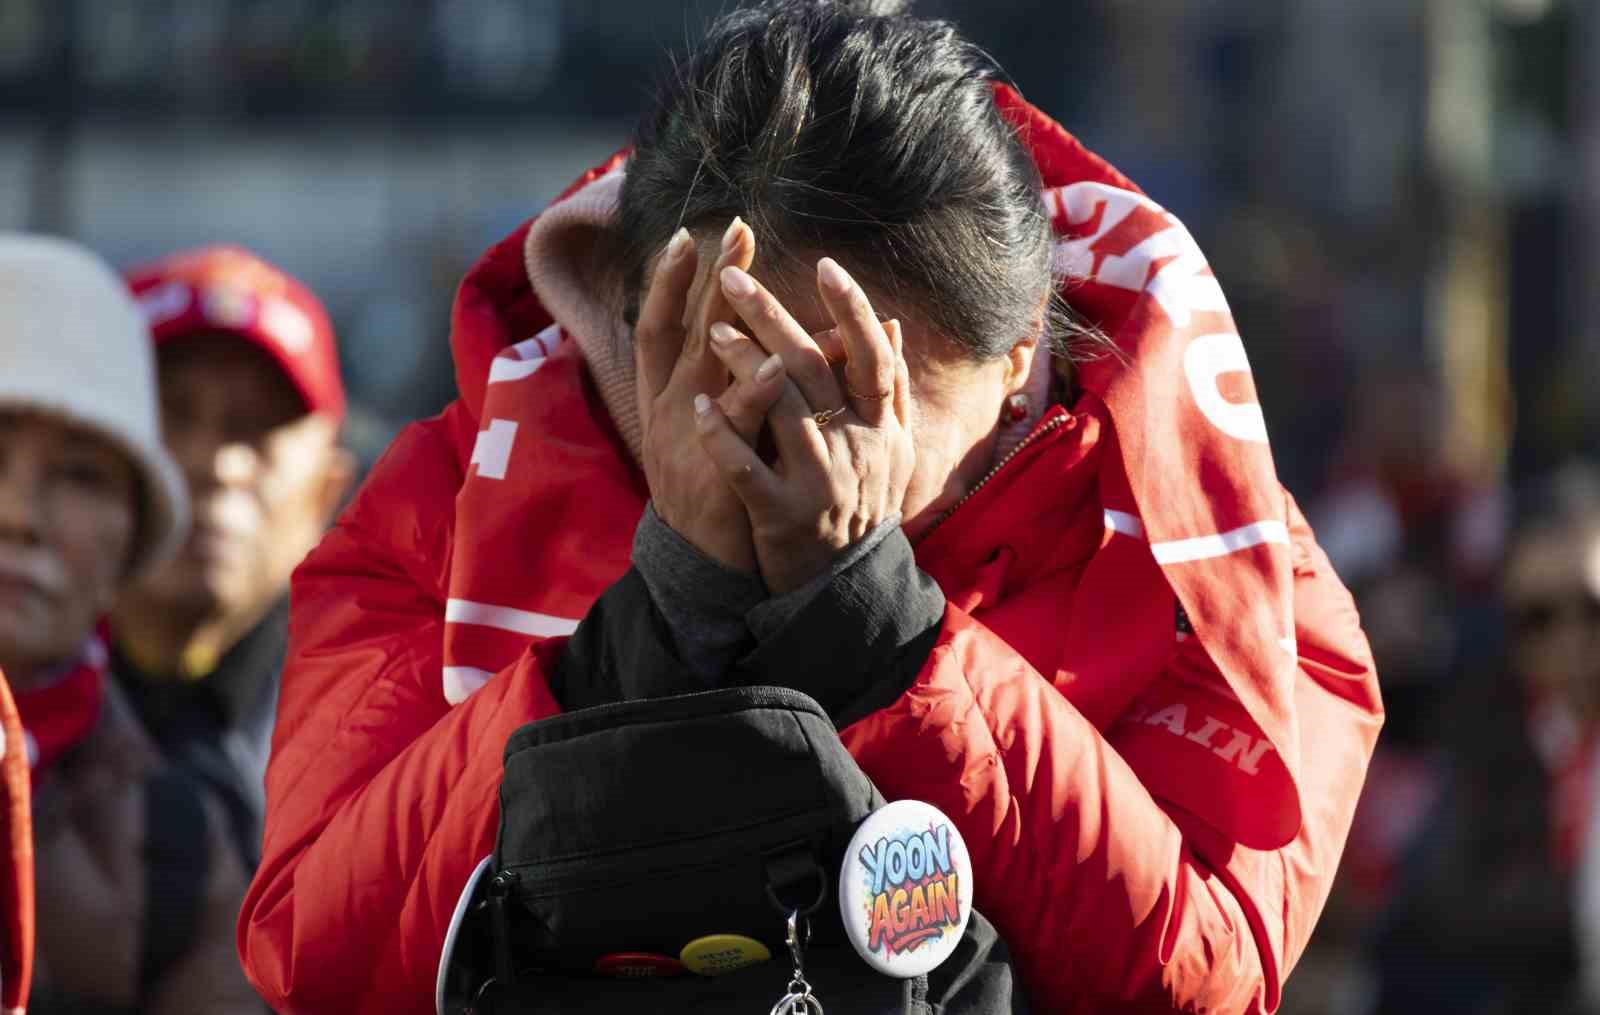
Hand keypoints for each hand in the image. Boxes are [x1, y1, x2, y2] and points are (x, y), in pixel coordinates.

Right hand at [636, 219, 787, 571]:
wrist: (707, 567)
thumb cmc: (720, 491)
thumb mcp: (718, 432)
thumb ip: (734, 384)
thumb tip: (772, 339)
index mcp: (666, 398)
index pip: (660, 327)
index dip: (670, 281)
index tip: (687, 233)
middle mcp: (670, 409)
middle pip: (685, 330)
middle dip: (708, 278)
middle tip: (732, 228)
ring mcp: (688, 437)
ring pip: (705, 365)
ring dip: (725, 315)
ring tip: (743, 271)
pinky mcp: (716, 469)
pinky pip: (738, 424)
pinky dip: (755, 390)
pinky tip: (776, 363)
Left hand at [695, 257, 914, 593]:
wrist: (842, 584)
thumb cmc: (862, 502)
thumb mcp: (890, 446)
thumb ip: (889, 386)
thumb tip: (889, 322)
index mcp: (881, 426)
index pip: (872, 356)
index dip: (852, 309)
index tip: (825, 265)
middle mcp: (856, 449)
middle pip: (814, 369)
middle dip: (772, 317)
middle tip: (732, 275)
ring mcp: (819, 484)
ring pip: (781, 412)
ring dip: (744, 365)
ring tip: (711, 328)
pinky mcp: (782, 516)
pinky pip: (747, 470)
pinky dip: (722, 437)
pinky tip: (696, 407)